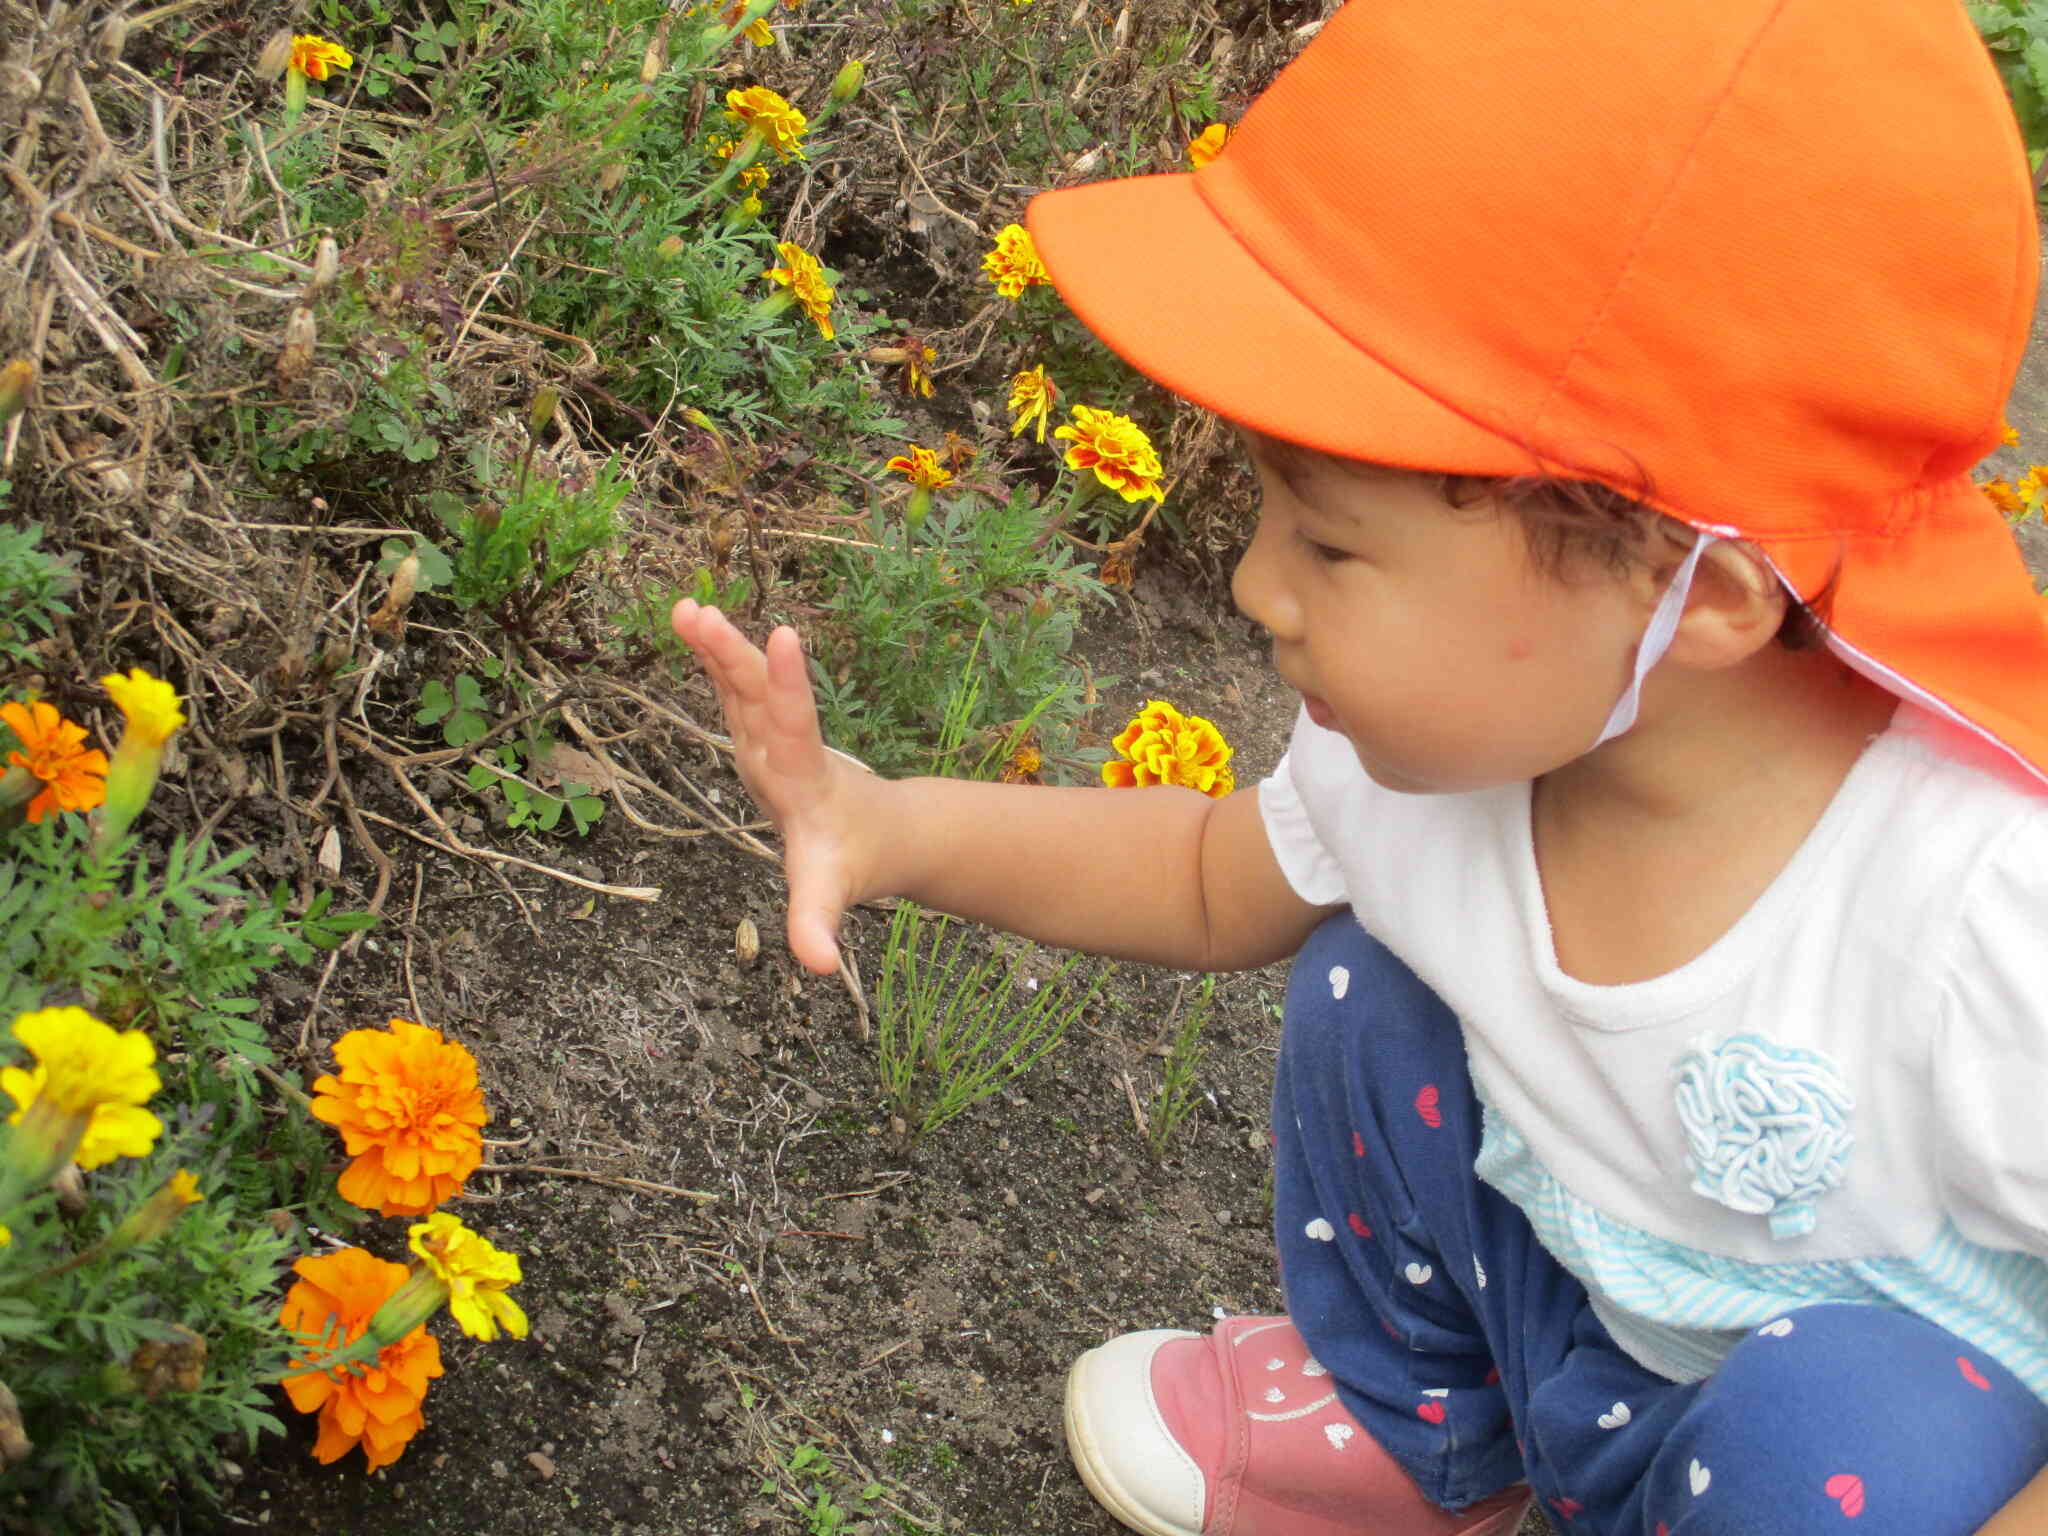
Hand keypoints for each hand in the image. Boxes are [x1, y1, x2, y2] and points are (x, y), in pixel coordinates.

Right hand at [670, 599, 881, 974]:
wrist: (882, 834)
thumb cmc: (853, 862)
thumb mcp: (832, 894)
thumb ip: (818, 926)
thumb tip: (820, 966)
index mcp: (804, 778)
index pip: (796, 724)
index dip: (790, 683)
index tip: (786, 636)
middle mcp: (788, 748)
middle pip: (760, 694)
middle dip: (733, 657)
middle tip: (701, 614)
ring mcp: (773, 736)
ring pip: (745, 682)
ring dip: (718, 646)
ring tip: (687, 607)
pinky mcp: (760, 733)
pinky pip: (734, 688)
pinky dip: (714, 658)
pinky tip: (691, 622)